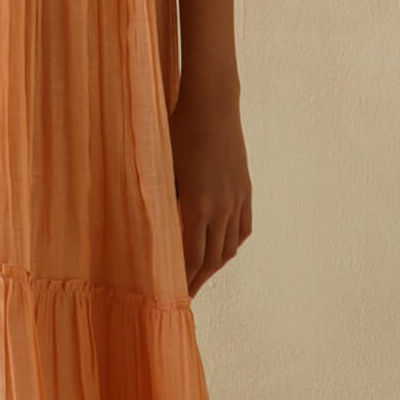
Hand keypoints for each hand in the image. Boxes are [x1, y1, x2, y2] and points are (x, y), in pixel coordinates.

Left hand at [170, 91, 251, 294]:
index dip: (182, 280)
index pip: (191, 258)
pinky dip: (232, 244)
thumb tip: (154, 233)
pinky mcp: (245, 190)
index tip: (171, 294)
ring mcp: (236, 199)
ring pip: (230, 247)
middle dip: (197, 280)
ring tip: (200, 275)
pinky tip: (223, 249)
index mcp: (197, 206)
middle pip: (212, 259)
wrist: (212, 104)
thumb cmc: (177, 132)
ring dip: (215, 265)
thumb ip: (162, 203)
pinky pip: (242, 228)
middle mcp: (221, 208)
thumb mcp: (162, 169)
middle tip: (184, 295)